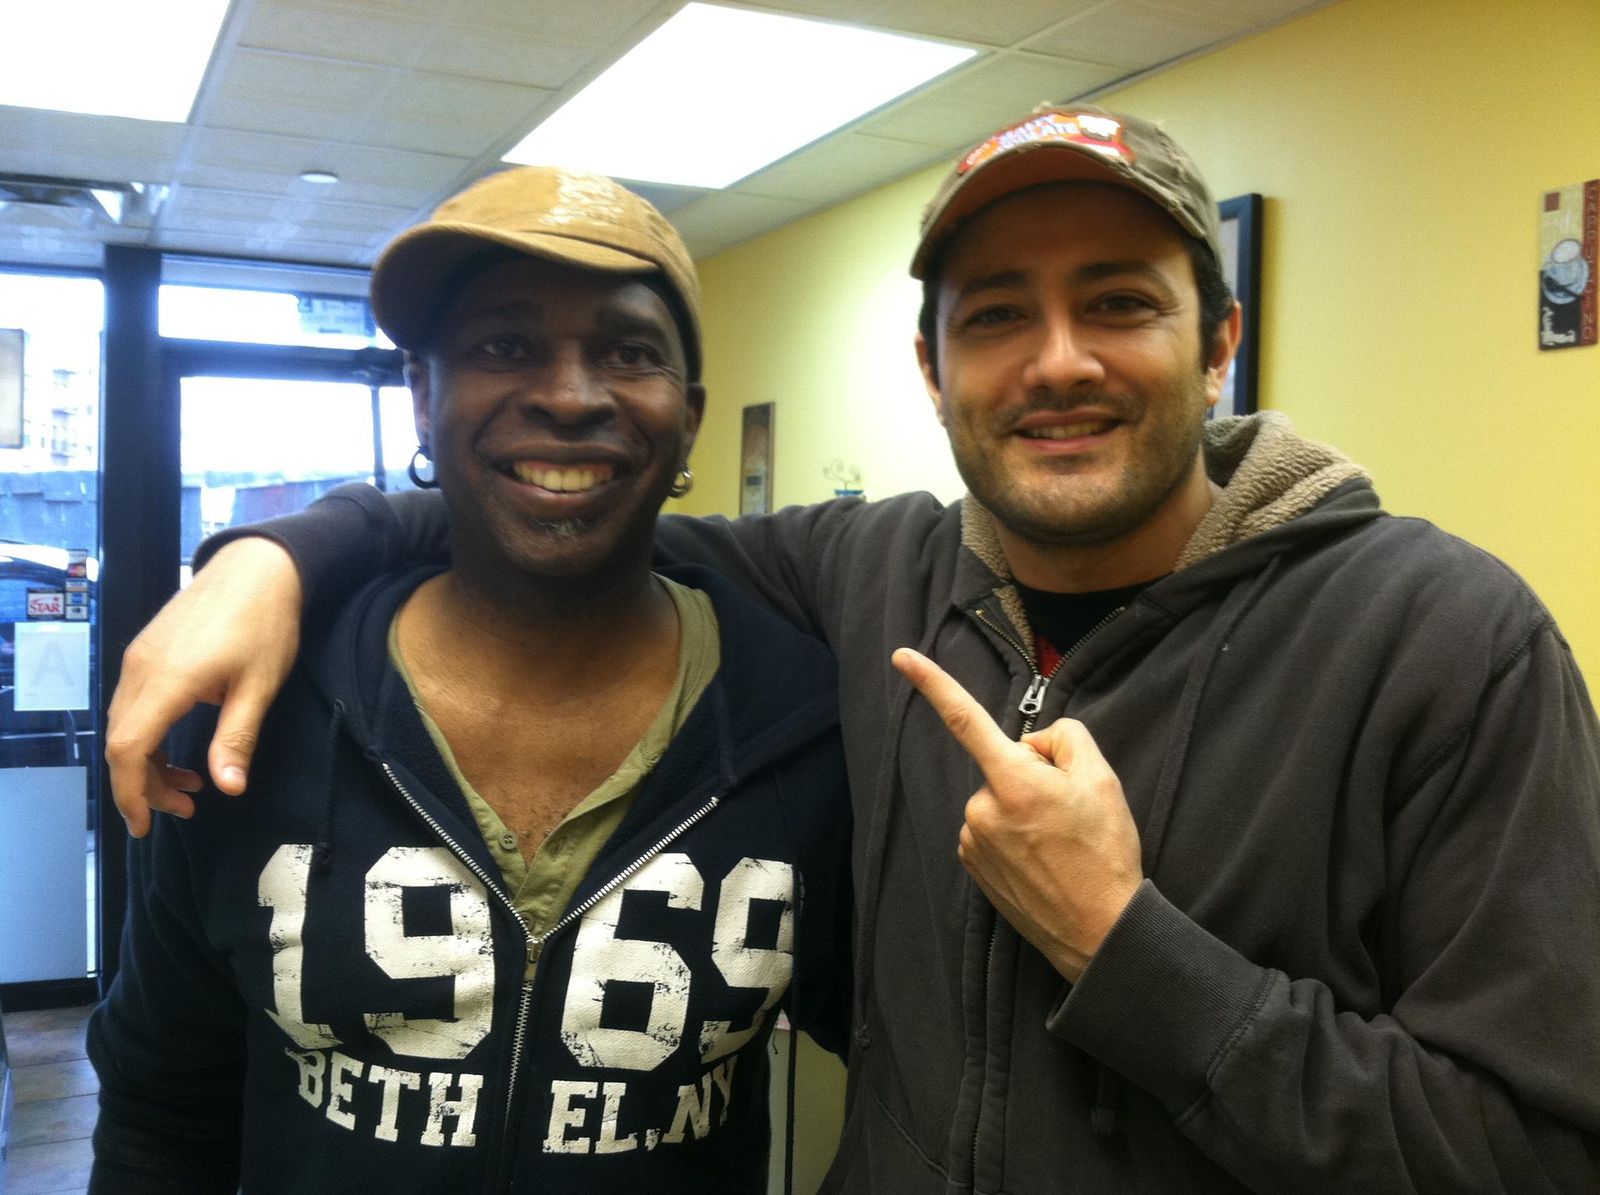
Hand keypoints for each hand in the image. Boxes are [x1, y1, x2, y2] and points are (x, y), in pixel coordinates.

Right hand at [105, 538, 302, 835]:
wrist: (259, 566)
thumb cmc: (266, 623)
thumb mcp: (260, 686)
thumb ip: (237, 737)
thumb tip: (229, 788)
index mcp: (167, 681)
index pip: (129, 750)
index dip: (132, 793)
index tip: (146, 825)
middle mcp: (141, 669)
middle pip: (121, 742)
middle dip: (145, 784)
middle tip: (186, 807)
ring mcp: (140, 657)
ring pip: (125, 723)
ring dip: (149, 760)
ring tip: (190, 784)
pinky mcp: (148, 650)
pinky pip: (134, 702)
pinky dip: (149, 733)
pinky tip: (179, 745)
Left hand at [892, 647, 1142, 981]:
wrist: (1100, 932)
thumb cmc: (1105, 853)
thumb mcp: (1102, 779)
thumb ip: (1065, 738)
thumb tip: (1033, 743)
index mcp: (1012, 780)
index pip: (966, 720)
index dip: (933, 683)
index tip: (902, 657)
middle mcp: (981, 809)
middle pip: (1003, 767)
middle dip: (1032, 776)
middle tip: (1070, 814)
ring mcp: (973, 841)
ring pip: (998, 801)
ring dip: (1023, 811)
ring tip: (1060, 844)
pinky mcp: (973, 868)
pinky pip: (991, 831)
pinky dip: (1014, 836)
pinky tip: (1043, 860)